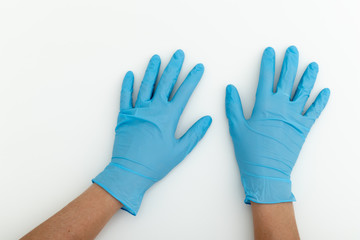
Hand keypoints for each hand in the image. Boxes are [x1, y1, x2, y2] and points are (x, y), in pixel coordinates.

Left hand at [93, 50, 211, 214]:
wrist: (130, 171)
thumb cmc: (156, 163)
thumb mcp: (180, 150)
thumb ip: (195, 133)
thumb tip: (207, 119)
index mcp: (168, 116)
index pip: (184, 92)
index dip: (192, 78)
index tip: (198, 67)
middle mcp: (153, 109)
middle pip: (165, 82)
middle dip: (173, 67)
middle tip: (178, 54)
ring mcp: (137, 110)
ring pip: (146, 85)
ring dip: (152, 70)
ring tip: (156, 58)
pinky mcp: (124, 115)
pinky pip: (125, 96)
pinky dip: (127, 85)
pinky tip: (129, 74)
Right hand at [226, 46, 329, 203]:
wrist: (266, 172)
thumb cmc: (250, 151)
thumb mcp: (236, 128)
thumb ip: (233, 106)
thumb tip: (230, 89)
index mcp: (264, 105)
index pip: (266, 78)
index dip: (267, 63)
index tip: (269, 51)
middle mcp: (281, 107)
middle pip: (287, 79)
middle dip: (290, 62)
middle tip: (293, 50)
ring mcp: (294, 116)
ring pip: (304, 91)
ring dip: (309, 76)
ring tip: (312, 65)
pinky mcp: (303, 128)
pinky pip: (315, 111)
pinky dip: (321, 101)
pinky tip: (325, 91)